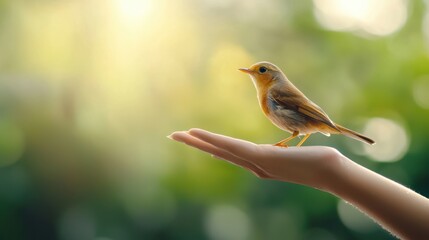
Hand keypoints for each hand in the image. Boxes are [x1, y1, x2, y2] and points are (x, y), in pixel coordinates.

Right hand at [169, 128, 342, 190]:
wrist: (331, 171)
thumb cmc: (317, 161)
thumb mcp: (293, 154)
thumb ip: (280, 152)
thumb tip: (278, 151)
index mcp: (258, 163)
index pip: (229, 152)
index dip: (210, 146)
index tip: (195, 140)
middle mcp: (252, 165)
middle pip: (218, 152)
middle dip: (195, 144)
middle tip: (174, 135)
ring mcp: (254, 163)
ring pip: (219, 149)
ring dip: (197, 141)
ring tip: (178, 135)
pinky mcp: (260, 158)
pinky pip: (230, 147)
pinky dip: (211, 139)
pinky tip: (196, 133)